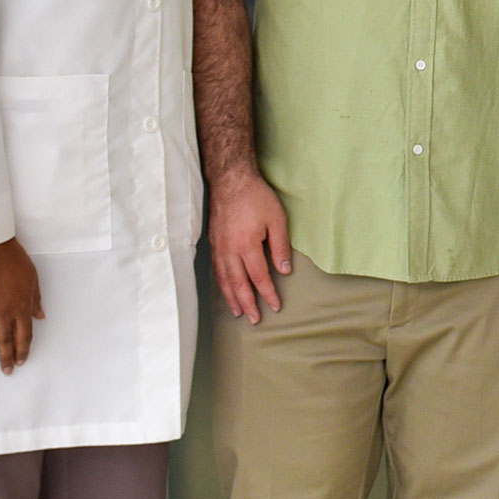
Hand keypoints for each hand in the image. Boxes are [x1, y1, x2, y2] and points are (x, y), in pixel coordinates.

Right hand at [0, 238, 43, 371]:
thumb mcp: (32, 278)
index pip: (24, 335)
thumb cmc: (14, 259)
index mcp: (21, 307)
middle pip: (5, 341)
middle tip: (5, 372)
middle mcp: (4, 313)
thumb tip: (41, 316)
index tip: (21, 361)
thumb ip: (36, 299)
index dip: (23, 350)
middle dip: (6, 358)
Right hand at [208, 174, 293, 322]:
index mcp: (246, 245)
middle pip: (238, 284)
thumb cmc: (256, 196)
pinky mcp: (214, 242)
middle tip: (255, 319)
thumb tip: (284, 270)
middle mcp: (229, 250)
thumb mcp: (277, 219)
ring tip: (238, 312)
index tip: (275, 306)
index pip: (259, 277)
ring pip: (224, 279)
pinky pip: (217, 269)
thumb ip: (280, 246)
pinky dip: (221, 284)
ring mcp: (219, 247)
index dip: (268, 293)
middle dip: (247, 303)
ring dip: (231, 298)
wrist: (230, 179)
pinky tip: (225, 290)